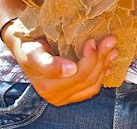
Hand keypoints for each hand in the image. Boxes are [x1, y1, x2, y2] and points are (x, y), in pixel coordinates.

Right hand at [2, 24, 117, 105]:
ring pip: (93, 84)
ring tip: (111, 48)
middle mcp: (55, 96)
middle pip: (88, 79)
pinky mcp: (72, 94)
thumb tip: (70, 70)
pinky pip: (92, 88)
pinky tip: (108, 61)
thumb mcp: (32, 52)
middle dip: (101, 58)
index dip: (91, 58)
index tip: (92, 40)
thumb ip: (47, 63)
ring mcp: (65, 97)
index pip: (78, 75)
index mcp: (47, 86)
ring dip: (105, 65)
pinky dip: (102, 73)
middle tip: (109, 39)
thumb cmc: (28, 47)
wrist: (24, 48)